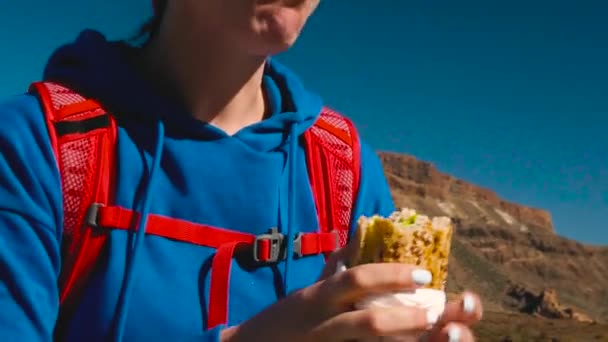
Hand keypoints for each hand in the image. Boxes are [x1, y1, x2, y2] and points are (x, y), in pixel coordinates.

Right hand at [222, 246, 481, 341]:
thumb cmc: (279, 320)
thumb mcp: (305, 292)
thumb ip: (332, 268)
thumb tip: (356, 236)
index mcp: (317, 297)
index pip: (356, 279)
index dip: (391, 275)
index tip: (424, 273)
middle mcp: (321, 322)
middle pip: (367, 318)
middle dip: (405, 314)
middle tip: (436, 310)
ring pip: (365, 340)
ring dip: (399, 336)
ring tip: (429, 329)